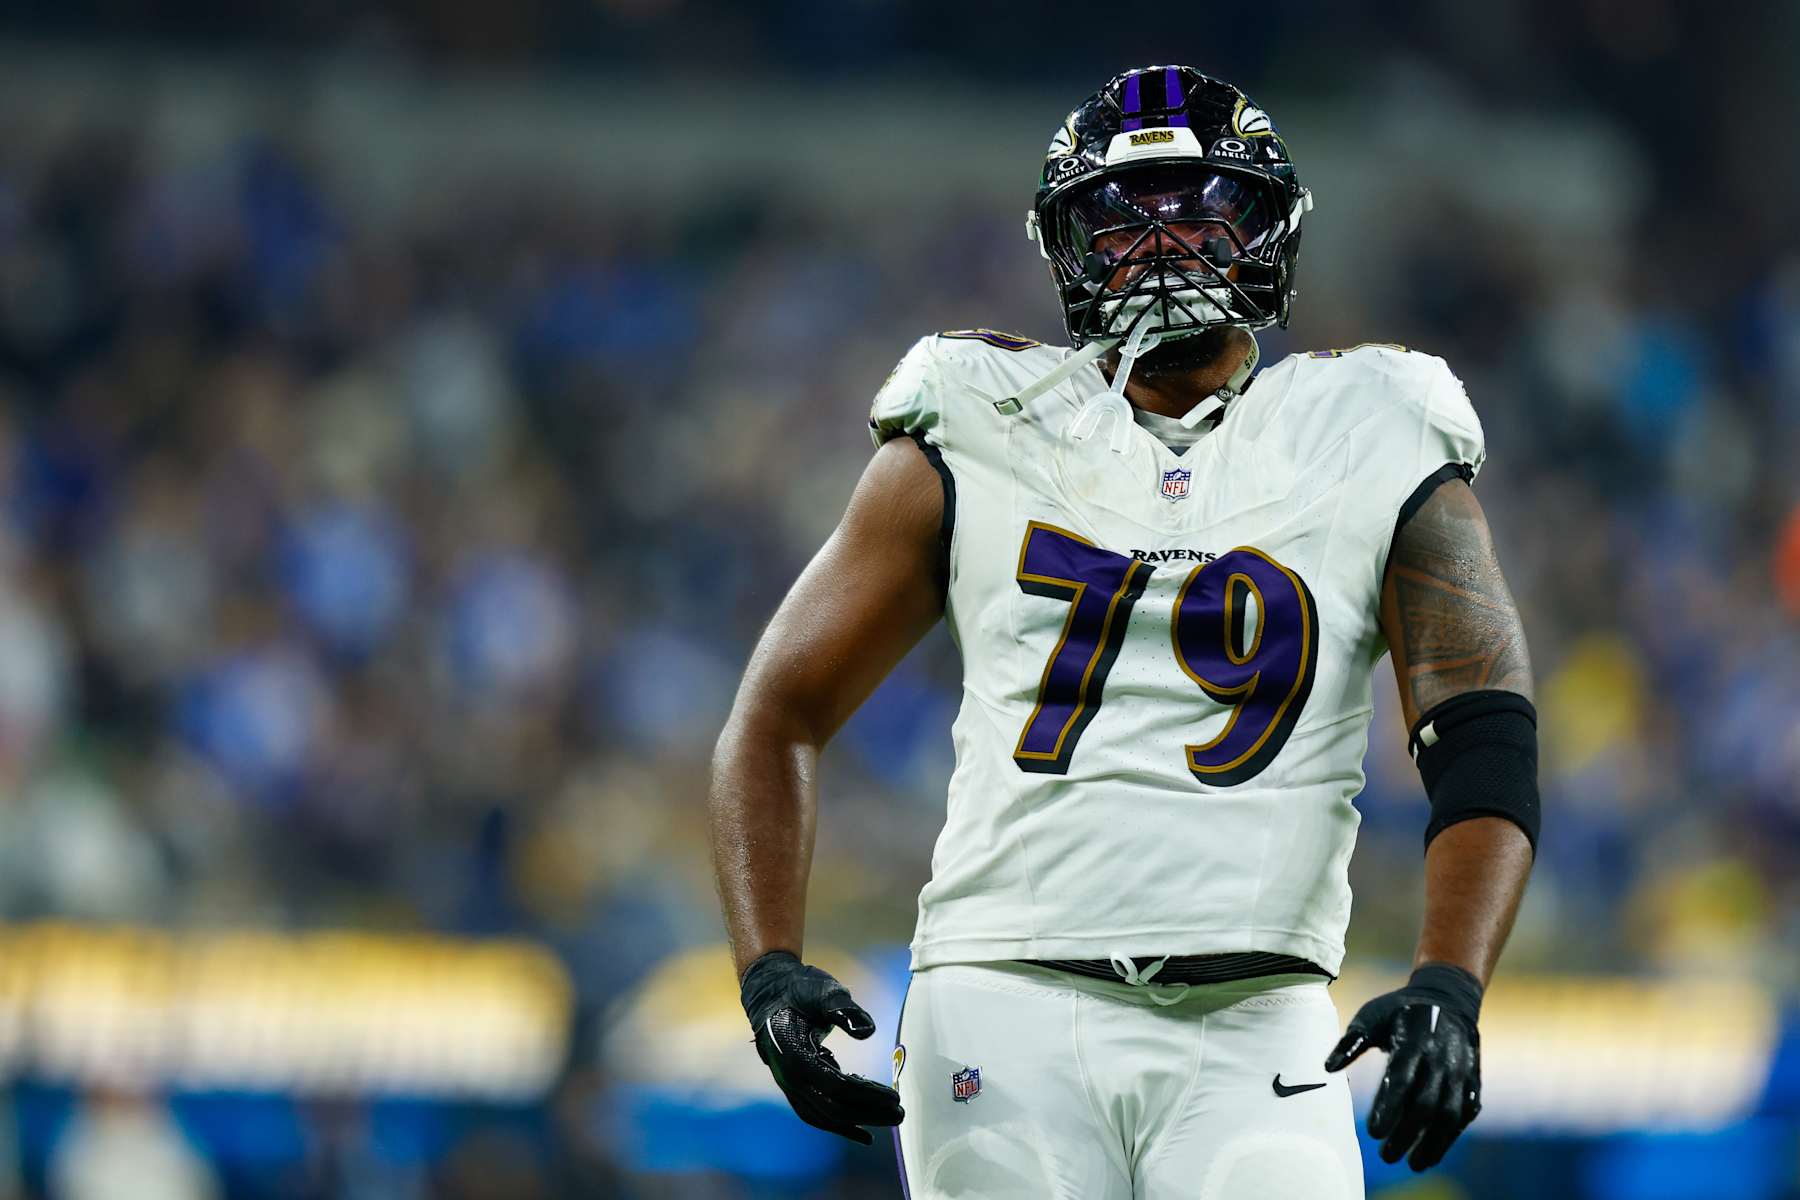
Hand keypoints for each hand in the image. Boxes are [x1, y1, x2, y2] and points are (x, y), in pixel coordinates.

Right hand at [739, 950, 904, 1144]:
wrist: (768, 990)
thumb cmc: (798, 989)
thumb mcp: (823, 992)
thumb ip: (845, 1010)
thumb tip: (867, 1031)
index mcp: (795, 1056)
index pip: (836, 1086)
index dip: (867, 1095)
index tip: (894, 1096)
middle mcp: (789, 1077)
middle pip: (832, 1109)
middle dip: (868, 1114)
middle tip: (899, 1114)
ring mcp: (789, 1084)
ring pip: (823, 1115)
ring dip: (856, 1121)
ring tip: (886, 1121)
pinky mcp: (795, 1084)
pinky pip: (817, 1111)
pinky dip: (839, 1121)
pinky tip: (861, 1125)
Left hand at [1324, 963, 1482, 1171]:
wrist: (1449, 999)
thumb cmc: (1400, 1011)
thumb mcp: (1372, 1016)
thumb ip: (1351, 1042)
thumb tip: (1327, 1067)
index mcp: (1415, 1040)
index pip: (1401, 1079)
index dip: (1388, 1108)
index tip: (1371, 1132)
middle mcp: (1442, 1058)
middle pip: (1426, 1104)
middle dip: (1407, 1134)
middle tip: (1386, 1156)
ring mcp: (1461, 1071)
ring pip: (1450, 1115)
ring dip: (1433, 1143)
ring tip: (1413, 1164)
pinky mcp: (1472, 1082)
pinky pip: (1464, 1114)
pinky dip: (1450, 1136)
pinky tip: (1432, 1153)